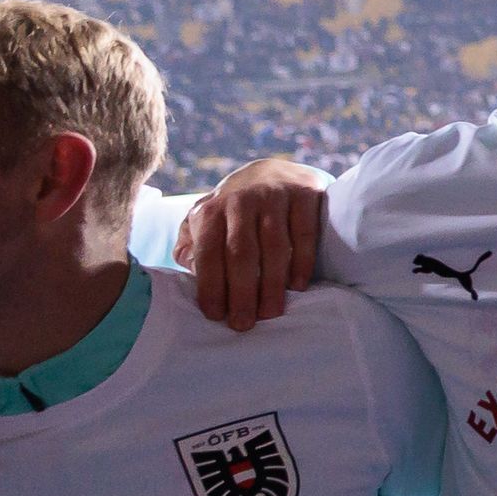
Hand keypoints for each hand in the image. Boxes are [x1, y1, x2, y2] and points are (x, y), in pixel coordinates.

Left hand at [179, 158, 329, 329]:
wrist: (272, 171)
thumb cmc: (235, 210)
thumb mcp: (204, 220)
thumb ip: (191, 245)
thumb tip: (192, 271)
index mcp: (212, 211)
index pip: (209, 253)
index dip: (211, 285)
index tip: (215, 315)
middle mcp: (241, 201)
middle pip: (241, 253)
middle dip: (241, 292)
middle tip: (244, 323)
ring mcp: (274, 196)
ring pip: (274, 245)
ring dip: (272, 283)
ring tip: (271, 312)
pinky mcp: (305, 195)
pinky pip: (305, 233)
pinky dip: (302, 261)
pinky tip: (297, 285)